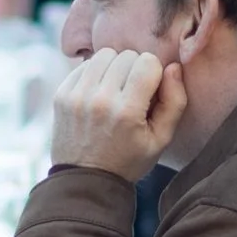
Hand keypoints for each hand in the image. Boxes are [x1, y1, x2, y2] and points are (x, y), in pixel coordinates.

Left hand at [50, 46, 187, 182]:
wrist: (85, 181)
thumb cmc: (129, 160)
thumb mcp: (161, 139)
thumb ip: (175, 101)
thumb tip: (173, 67)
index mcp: (127, 111)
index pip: (147, 62)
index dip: (154, 74)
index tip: (150, 92)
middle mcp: (99, 100)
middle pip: (126, 56)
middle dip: (135, 70)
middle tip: (133, 93)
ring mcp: (77, 96)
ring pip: (104, 55)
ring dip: (114, 68)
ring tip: (116, 91)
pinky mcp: (61, 95)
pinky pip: (84, 65)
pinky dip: (95, 74)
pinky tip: (99, 94)